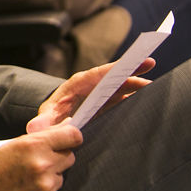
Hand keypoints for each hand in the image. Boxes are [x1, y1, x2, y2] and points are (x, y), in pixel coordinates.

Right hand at [0, 122, 81, 190]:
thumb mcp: (13, 145)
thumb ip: (41, 137)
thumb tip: (68, 125)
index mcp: (34, 145)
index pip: (72, 136)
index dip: (71, 138)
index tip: (68, 141)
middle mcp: (44, 165)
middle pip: (69, 157)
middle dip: (57, 159)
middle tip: (38, 163)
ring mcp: (47, 186)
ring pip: (61, 177)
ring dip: (50, 178)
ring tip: (27, 181)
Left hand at [27, 59, 153, 132]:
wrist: (52, 123)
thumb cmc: (49, 117)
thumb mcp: (45, 118)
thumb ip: (42, 123)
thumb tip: (35, 129)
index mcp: (79, 84)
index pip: (100, 73)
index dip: (118, 67)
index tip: (136, 62)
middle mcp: (92, 86)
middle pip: (115, 76)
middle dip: (133, 71)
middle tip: (151, 64)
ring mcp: (102, 95)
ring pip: (122, 88)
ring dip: (137, 87)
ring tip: (155, 89)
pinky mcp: (107, 106)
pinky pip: (123, 100)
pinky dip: (135, 100)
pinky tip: (149, 104)